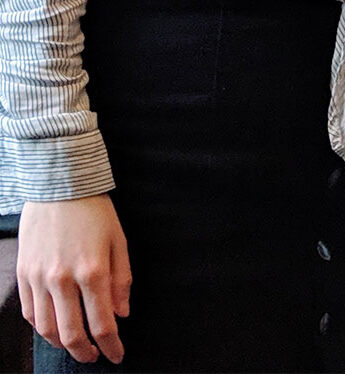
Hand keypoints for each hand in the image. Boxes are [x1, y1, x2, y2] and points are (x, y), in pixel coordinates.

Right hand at [18, 195, 131, 364]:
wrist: (59, 186)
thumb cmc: (95, 212)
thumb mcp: (119, 241)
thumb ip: (122, 279)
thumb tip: (122, 313)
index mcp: (93, 270)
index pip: (102, 322)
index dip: (111, 345)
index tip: (118, 356)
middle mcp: (63, 279)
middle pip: (72, 334)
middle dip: (86, 352)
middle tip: (95, 357)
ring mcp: (39, 278)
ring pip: (47, 329)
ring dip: (63, 345)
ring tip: (77, 346)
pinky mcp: (24, 274)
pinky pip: (31, 313)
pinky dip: (43, 328)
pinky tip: (56, 328)